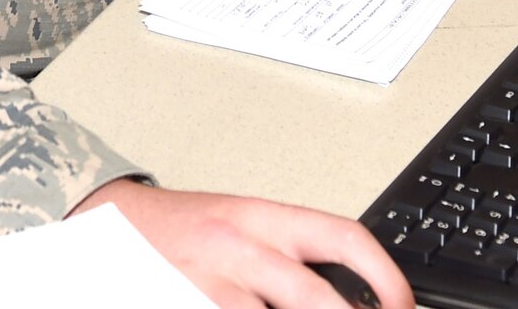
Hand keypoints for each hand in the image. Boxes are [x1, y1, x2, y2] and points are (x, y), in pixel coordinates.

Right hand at [74, 181, 412, 308]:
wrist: (112, 222)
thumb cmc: (184, 231)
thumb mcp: (242, 227)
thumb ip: (290, 255)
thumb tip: (348, 295)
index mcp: (264, 218)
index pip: (341, 236)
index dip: (384, 274)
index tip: (405, 304)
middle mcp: (242, 247)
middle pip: (314, 297)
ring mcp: (213, 284)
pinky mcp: (186, 304)